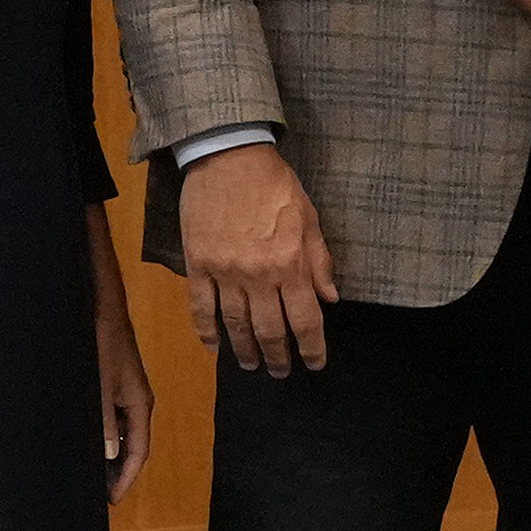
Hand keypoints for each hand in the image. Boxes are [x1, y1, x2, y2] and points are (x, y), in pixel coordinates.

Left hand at [95, 296, 160, 505]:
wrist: (101, 306)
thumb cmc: (102, 344)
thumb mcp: (100, 386)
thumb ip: (105, 421)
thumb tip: (110, 455)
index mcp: (140, 404)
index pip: (139, 451)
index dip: (127, 477)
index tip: (113, 500)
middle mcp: (138, 401)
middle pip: (134, 445)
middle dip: (119, 470)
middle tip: (100, 492)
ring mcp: (127, 392)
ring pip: (123, 432)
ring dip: (111, 453)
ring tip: (92, 472)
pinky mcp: (115, 383)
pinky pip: (115, 418)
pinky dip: (106, 435)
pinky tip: (90, 440)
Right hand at [176, 142, 339, 377]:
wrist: (229, 157)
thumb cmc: (275, 185)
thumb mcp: (309, 218)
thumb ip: (319, 260)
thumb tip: (330, 298)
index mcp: (291, 265)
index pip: (305, 319)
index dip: (312, 348)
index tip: (314, 364)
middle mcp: (259, 276)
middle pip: (270, 330)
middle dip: (278, 357)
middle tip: (279, 372)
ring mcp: (226, 272)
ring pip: (235, 324)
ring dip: (245, 350)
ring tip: (251, 364)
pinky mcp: (199, 264)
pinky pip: (201, 306)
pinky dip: (206, 330)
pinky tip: (213, 347)